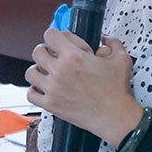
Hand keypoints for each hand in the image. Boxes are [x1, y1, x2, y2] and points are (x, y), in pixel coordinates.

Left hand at [25, 29, 141, 146]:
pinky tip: (44, 88)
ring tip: (48, 72)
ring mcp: (53, 89)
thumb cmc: (116, 90)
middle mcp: (59, 71)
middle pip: (38, 51)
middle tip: (55, 56)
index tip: (63, 41)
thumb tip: (104, 39)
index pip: (51, 35)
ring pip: (31, 72)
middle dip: (46, 50)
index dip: (58, 35)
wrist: (115, 116)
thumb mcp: (121, 59)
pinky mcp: (51, 104)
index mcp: (74, 56)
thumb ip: (112, 43)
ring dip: (38, 69)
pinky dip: (35, 90)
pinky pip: (31, 94)